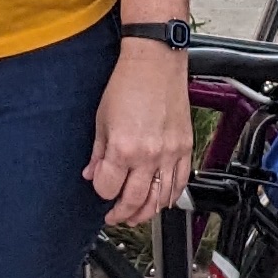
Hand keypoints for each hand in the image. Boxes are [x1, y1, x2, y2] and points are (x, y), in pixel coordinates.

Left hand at [88, 38, 193, 226]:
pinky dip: (171, 197)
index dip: (101, 191)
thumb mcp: (101, 119)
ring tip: (136, 214)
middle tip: (115, 215)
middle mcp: (149, 155)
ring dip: (147, 212)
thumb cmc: (128, 83)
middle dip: (121, 213)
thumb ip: (97, 152)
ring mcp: (170, 153)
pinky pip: (181, 183)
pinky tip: (162, 200)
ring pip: (161, 198)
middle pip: (134, 200)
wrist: (155, 62)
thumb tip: (92, 173)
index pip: (108, 188)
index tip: (99, 186)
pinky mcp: (186, 148)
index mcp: (123, 148)